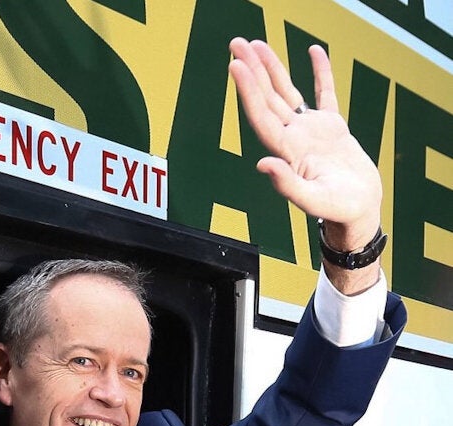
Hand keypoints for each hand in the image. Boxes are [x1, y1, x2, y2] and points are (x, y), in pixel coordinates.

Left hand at [228, 37, 381, 285]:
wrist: (358, 214)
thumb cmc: (338, 212)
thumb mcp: (314, 200)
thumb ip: (288, 184)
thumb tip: (263, 164)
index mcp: (288, 152)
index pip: (262, 116)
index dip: (249, 91)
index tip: (236, 66)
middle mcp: (294, 139)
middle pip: (268, 99)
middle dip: (252, 71)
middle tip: (237, 43)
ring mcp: (312, 132)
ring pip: (287, 94)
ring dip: (273, 69)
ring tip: (257, 44)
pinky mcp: (332, 130)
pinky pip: (324, 95)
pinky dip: (320, 73)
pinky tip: (314, 51)